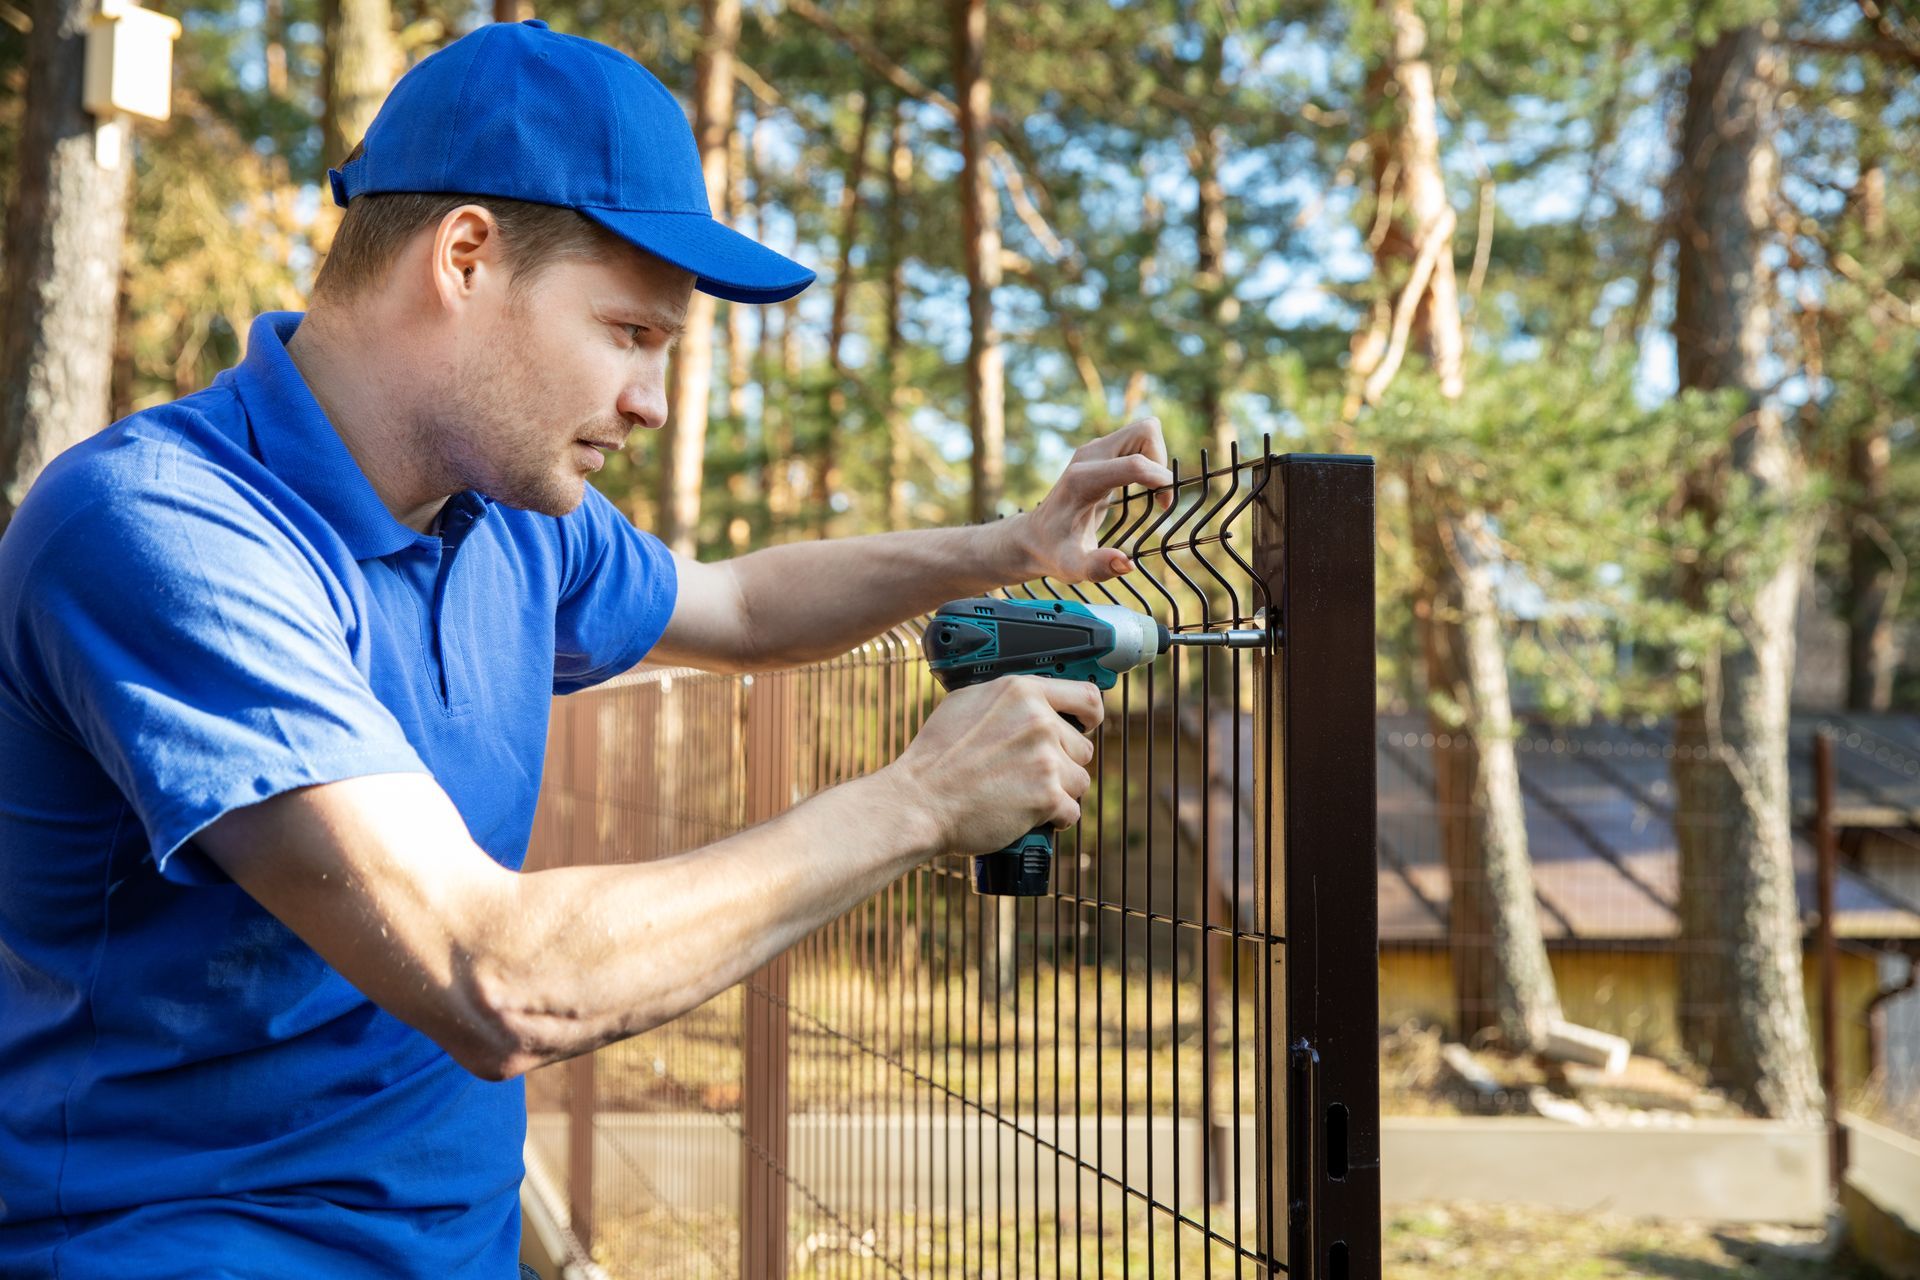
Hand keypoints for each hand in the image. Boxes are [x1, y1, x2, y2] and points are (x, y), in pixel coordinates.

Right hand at [886, 675, 1103, 854]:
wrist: (919, 801)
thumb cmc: (935, 757)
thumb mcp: (967, 703)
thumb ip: (1008, 700)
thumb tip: (1034, 702)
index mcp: (1021, 692)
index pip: (1086, 696)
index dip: (1090, 716)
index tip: (1086, 726)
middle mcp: (1038, 721)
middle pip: (1082, 747)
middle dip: (1062, 763)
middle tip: (1027, 773)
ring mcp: (1045, 759)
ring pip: (1079, 780)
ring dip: (1058, 792)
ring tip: (1022, 794)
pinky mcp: (1047, 797)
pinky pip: (1071, 811)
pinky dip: (1054, 819)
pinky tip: (1028, 815)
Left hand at [1015, 417, 1174, 582]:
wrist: (1033, 535)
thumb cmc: (1053, 551)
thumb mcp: (1071, 567)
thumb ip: (1096, 567)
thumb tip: (1126, 564)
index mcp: (1083, 480)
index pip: (1135, 464)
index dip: (1160, 481)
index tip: (1164, 506)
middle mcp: (1089, 456)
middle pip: (1145, 431)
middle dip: (1161, 461)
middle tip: (1158, 495)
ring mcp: (1094, 450)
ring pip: (1144, 431)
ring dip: (1158, 459)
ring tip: (1152, 492)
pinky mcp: (1100, 452)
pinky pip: (1138, 441)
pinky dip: (1149, 459)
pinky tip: (1143, 488)